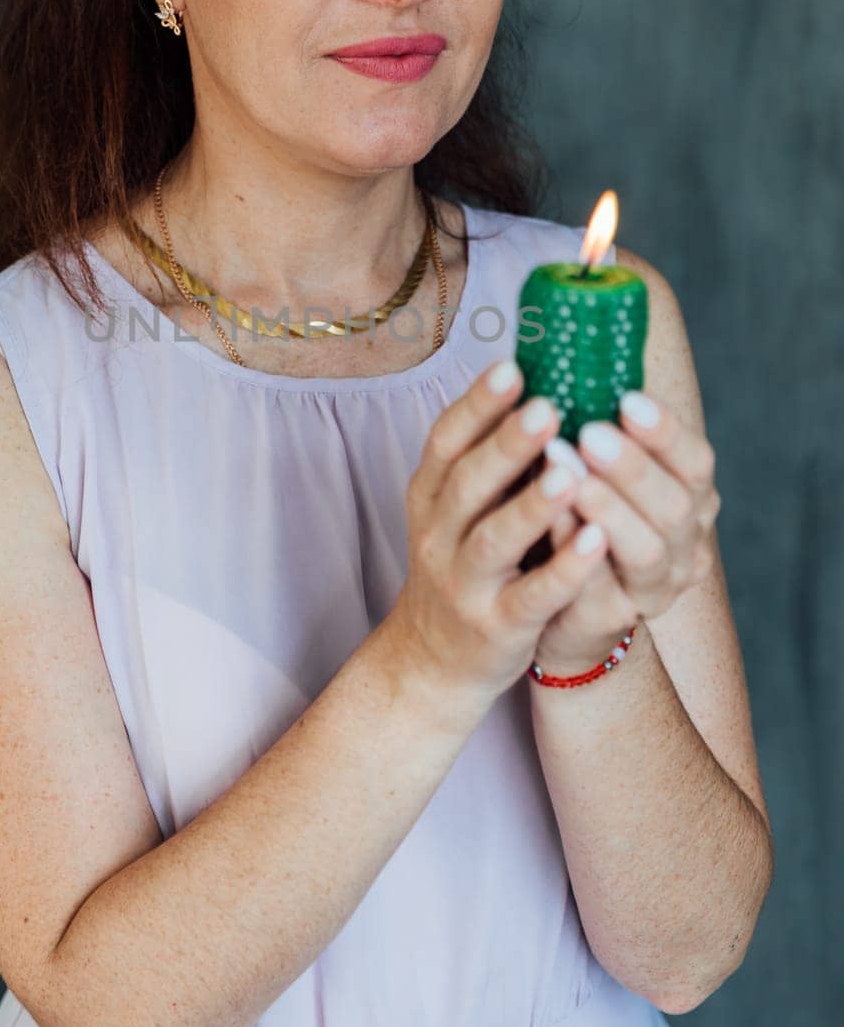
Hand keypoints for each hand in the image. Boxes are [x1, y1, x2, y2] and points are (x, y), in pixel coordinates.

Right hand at [388, 362, 613, 718]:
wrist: (432, 660)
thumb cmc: (462, 564)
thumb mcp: (457, 509)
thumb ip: (488, 458)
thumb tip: (539, 379)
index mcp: (430, 496)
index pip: (445, 442)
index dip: (476, 405)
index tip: (512, 366)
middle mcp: (439, 535)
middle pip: (467, 483)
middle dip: (505, 443)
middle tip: (546, 405)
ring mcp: (464, 584)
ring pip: (494, 540)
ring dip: (532, 505)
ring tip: (570, 469)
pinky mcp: (496, 627)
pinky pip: (532, 597)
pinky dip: (563, 570)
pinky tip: (596, 541)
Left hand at [533, 390, 720, 676]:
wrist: (553, 607)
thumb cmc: (572, 517)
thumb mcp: (593, 468)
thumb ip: (592, 425)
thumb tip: (568, 348)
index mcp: (686, 497)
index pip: (694, 461)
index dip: (664, 431)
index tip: (627, 398)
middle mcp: (681, 543)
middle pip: (675, 505)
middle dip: (632, 466)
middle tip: (589, 431)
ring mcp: (650, 587)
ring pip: (646, 550)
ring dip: (607, 506)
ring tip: (566, 472)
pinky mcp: (609, 619)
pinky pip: (595, 587)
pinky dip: (572, 551)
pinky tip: (546, 519)